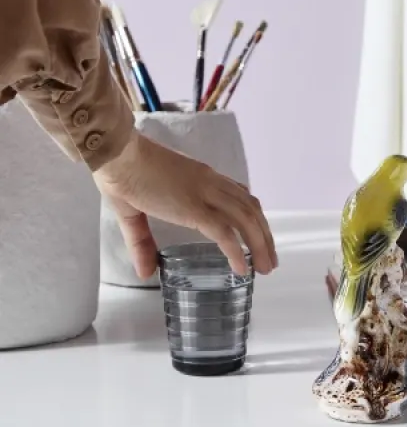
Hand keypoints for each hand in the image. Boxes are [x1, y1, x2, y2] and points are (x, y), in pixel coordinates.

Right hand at [94, 129, 276, 278]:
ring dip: (260, 245)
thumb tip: (144, 272)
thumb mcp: (133, 212)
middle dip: (264, 235)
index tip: (260, 234)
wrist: (117, 154)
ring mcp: (204, 194)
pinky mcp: (193, 207)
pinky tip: (242, 268)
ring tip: (265, 268)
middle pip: (250, 208)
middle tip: (270, 260)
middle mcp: (210, 183)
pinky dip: (236, 251)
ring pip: (245, 220)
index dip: (253, 215)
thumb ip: (141, 242)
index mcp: (202, 178)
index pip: (240, 194)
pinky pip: (223, 232)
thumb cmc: (122, 174)